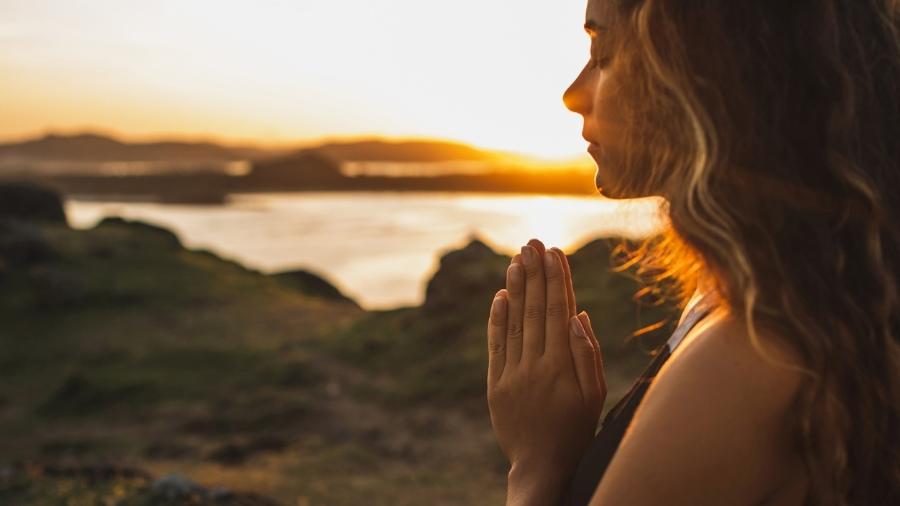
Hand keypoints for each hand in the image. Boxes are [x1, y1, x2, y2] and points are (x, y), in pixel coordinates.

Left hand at [486, 239, 606, 487]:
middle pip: (535, 310)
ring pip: (514, 322)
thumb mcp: (595, 396)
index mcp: (562, 366)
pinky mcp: (495, 384)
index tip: (555, 252)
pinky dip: (497, 318)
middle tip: (533, 243)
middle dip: (534, 273)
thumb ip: (587, 354)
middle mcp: (535, 366)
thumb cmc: (576, 430)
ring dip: (516, 288)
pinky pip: (496, 344)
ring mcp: (512, 374)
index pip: (559, 311)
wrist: (541, 467)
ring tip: (518, 258)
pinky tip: (501, 295)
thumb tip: (579, 314)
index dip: (556, 279)